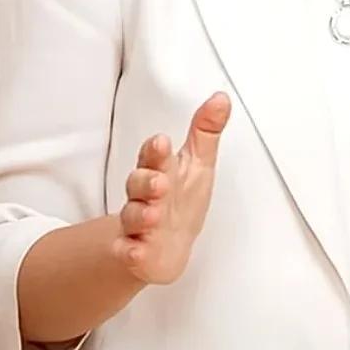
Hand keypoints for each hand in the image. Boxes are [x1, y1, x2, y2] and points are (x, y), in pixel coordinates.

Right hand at [118, 91, 230, 283]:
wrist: (166, 246)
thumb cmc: (182, 199)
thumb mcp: (198, 164)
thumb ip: (206, 131)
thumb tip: (221, 99)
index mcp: (159, 169)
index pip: (153, 156)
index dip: (156, 150)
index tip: (162, 142)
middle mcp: (145, 195)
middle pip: (138, 183)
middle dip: (147, 181)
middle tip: (160, 181)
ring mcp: (138, 223)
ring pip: (133, 215)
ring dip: (141, 215)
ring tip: (153, 215)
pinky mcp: (135, 251)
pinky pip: (128, 251)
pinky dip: (130, 250)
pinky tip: (135, 249)